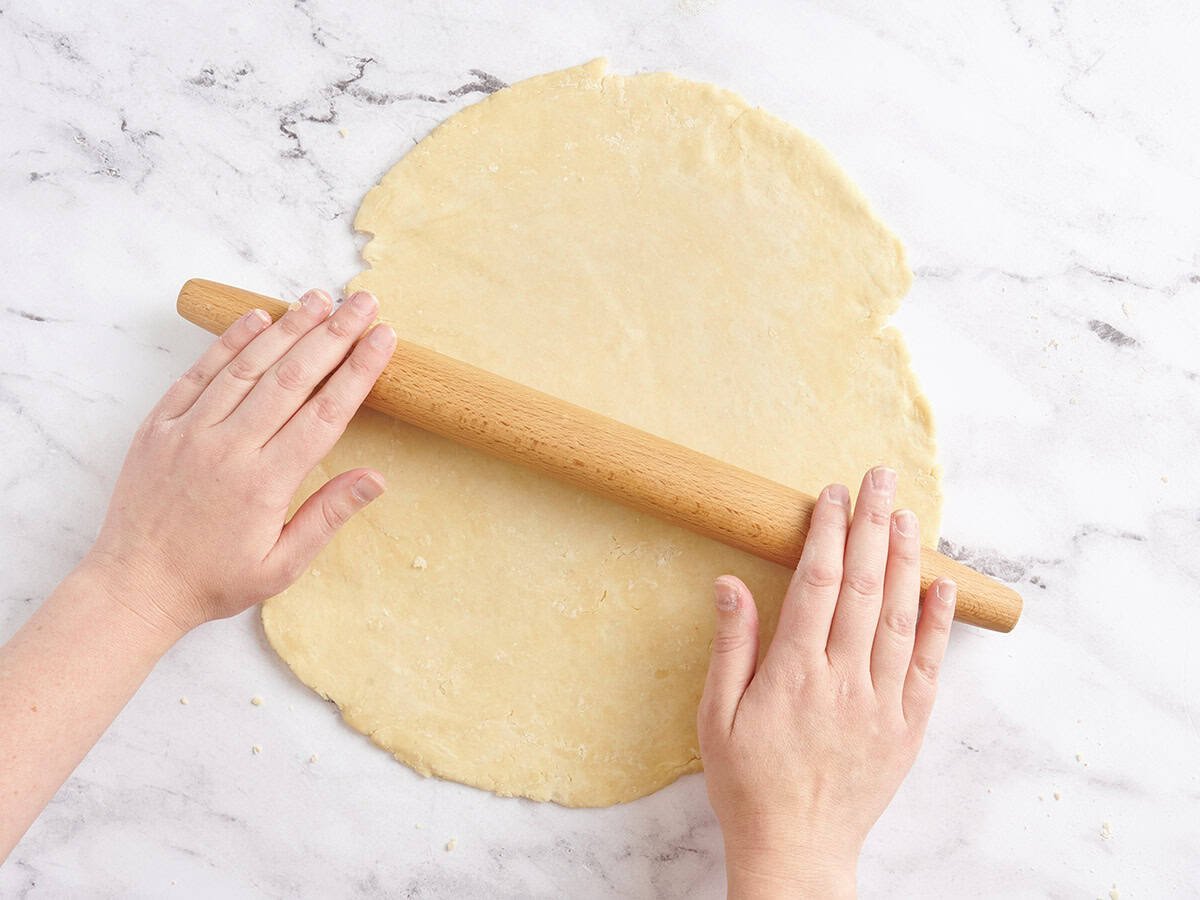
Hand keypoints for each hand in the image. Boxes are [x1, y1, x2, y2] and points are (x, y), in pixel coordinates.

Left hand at [84, 288, 396, 637]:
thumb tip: (376, 478)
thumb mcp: (282, 566)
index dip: (359, 371)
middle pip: (292, 377)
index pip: (325, 413)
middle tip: (363, 303)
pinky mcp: (159, 426)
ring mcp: (190, 431)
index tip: (384, 338)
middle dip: (333, 335)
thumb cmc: (213, 581)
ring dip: (288, 328)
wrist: (134, 587)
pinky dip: (228, 342)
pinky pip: (199, 374)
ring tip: (319, 299)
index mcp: (265, 483)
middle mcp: (229, 448)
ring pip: (248, 366)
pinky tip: (257, 318)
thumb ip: (328, 516)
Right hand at [697, 468, 956, 898]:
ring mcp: (882, 703)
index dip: (827, 532)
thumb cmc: (748, 783)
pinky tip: (940, 586)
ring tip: (909, 515)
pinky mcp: (907, 727)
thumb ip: (731, 647)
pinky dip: (936, 624)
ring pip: (898, 617)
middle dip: (872, 526)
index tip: (833, 494)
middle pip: (862, 586)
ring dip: (904, 561)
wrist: (797, 850)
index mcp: (794, 673)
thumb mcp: (716, 717)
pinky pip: (927, 667)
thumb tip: (730, 584)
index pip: (816, 583)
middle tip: (880, 478)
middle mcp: (844, 680)